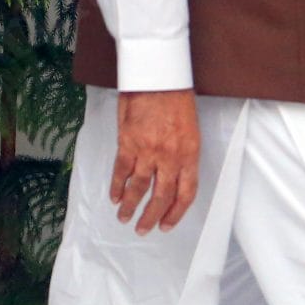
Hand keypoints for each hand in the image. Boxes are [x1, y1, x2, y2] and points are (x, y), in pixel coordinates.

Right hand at [110, 88, 200, 232]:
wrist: (157, 75)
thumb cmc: (175, 96)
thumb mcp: (189, 127)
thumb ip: (182, 152)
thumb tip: (173, 174)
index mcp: (190, 153)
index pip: (186, 192)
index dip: (176, 212)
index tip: (167, 225)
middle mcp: (170, 156)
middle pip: (162, 196)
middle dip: (152, 217)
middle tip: (143, 229)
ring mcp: (148, 151)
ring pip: (139, 188)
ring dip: (131, 207)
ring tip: (124, 218)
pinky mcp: (128, 143)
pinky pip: (121, 171)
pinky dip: (117, 186)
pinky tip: (114, 197)